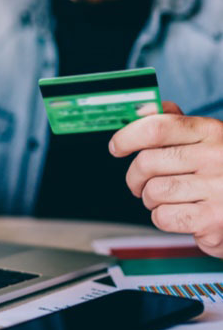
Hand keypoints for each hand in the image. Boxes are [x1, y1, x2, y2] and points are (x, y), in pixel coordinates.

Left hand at [109, 102, 222, 257]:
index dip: (128, 135)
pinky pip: (164, 216)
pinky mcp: (215, 220)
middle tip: (139, 183)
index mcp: (210, 130)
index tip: (116, 146)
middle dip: (135, 177)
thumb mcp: (208, 139)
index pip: (157, 126)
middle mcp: (216, 156)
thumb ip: (175, 122)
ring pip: (153, 191)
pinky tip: (180, 214)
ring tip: (166, 199)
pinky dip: (163, 218)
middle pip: (147, 162)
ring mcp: (218, 188)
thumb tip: (140, 110)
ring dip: (150, 200)